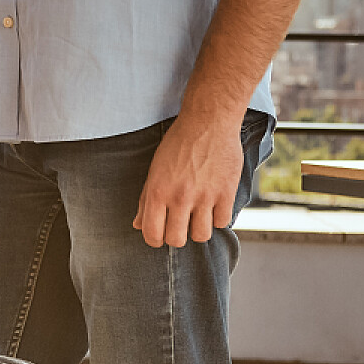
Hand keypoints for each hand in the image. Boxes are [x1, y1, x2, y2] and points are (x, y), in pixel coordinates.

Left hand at [133, 111, 244, 246]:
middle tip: (179, 224)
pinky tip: (214, 205)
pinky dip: (218, 218)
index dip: (154, 239)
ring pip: (201, 236)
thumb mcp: (155, 169)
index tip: (160, 234)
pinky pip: (223, 223)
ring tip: (197, 214)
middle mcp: (180, 197)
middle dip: (176, 236)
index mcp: (157, 190)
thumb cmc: (178, 143)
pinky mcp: (226, 194)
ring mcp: (204, 197)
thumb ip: (145, 199)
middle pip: (177, 240)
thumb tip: (138, 225)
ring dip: (198, 229)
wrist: (208, 123)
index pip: (152, 233)